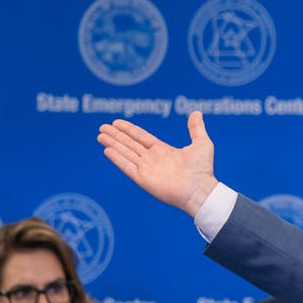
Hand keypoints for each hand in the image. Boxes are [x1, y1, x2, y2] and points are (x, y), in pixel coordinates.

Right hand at [98, 110, 218, 215]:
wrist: (200, 190)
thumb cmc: (202, 170)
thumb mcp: (202, 144)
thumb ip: (196, 128)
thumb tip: (196, 112)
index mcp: (163, 150)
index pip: (141, 137)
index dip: (129, 129)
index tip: (117, 122)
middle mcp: (153, 159)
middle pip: (130, 144)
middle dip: (116, 135)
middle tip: (102, 127)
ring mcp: (147, 169)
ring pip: (126, 153)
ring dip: (113, 144)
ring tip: (100, 136)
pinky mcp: (144, 179)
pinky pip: (127, 167)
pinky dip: (117, 158)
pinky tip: (107, 150)